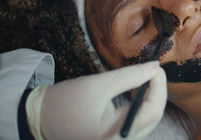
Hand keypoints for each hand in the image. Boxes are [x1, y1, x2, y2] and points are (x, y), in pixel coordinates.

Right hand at [40, 61, 166, 139]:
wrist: (41, 119)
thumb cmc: (65, 102)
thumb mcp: (98, 84)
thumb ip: (130, 76)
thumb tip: (154, 67)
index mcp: (116, 133)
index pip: (153, 110)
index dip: (159, 86)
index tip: (155, 67)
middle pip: (154, 117)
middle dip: (157, 92)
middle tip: (152, 71)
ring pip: (149, 121)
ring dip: (151, 99)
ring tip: (144, 79)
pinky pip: (139, 124)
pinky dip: (142, 107)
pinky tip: (136, 93)